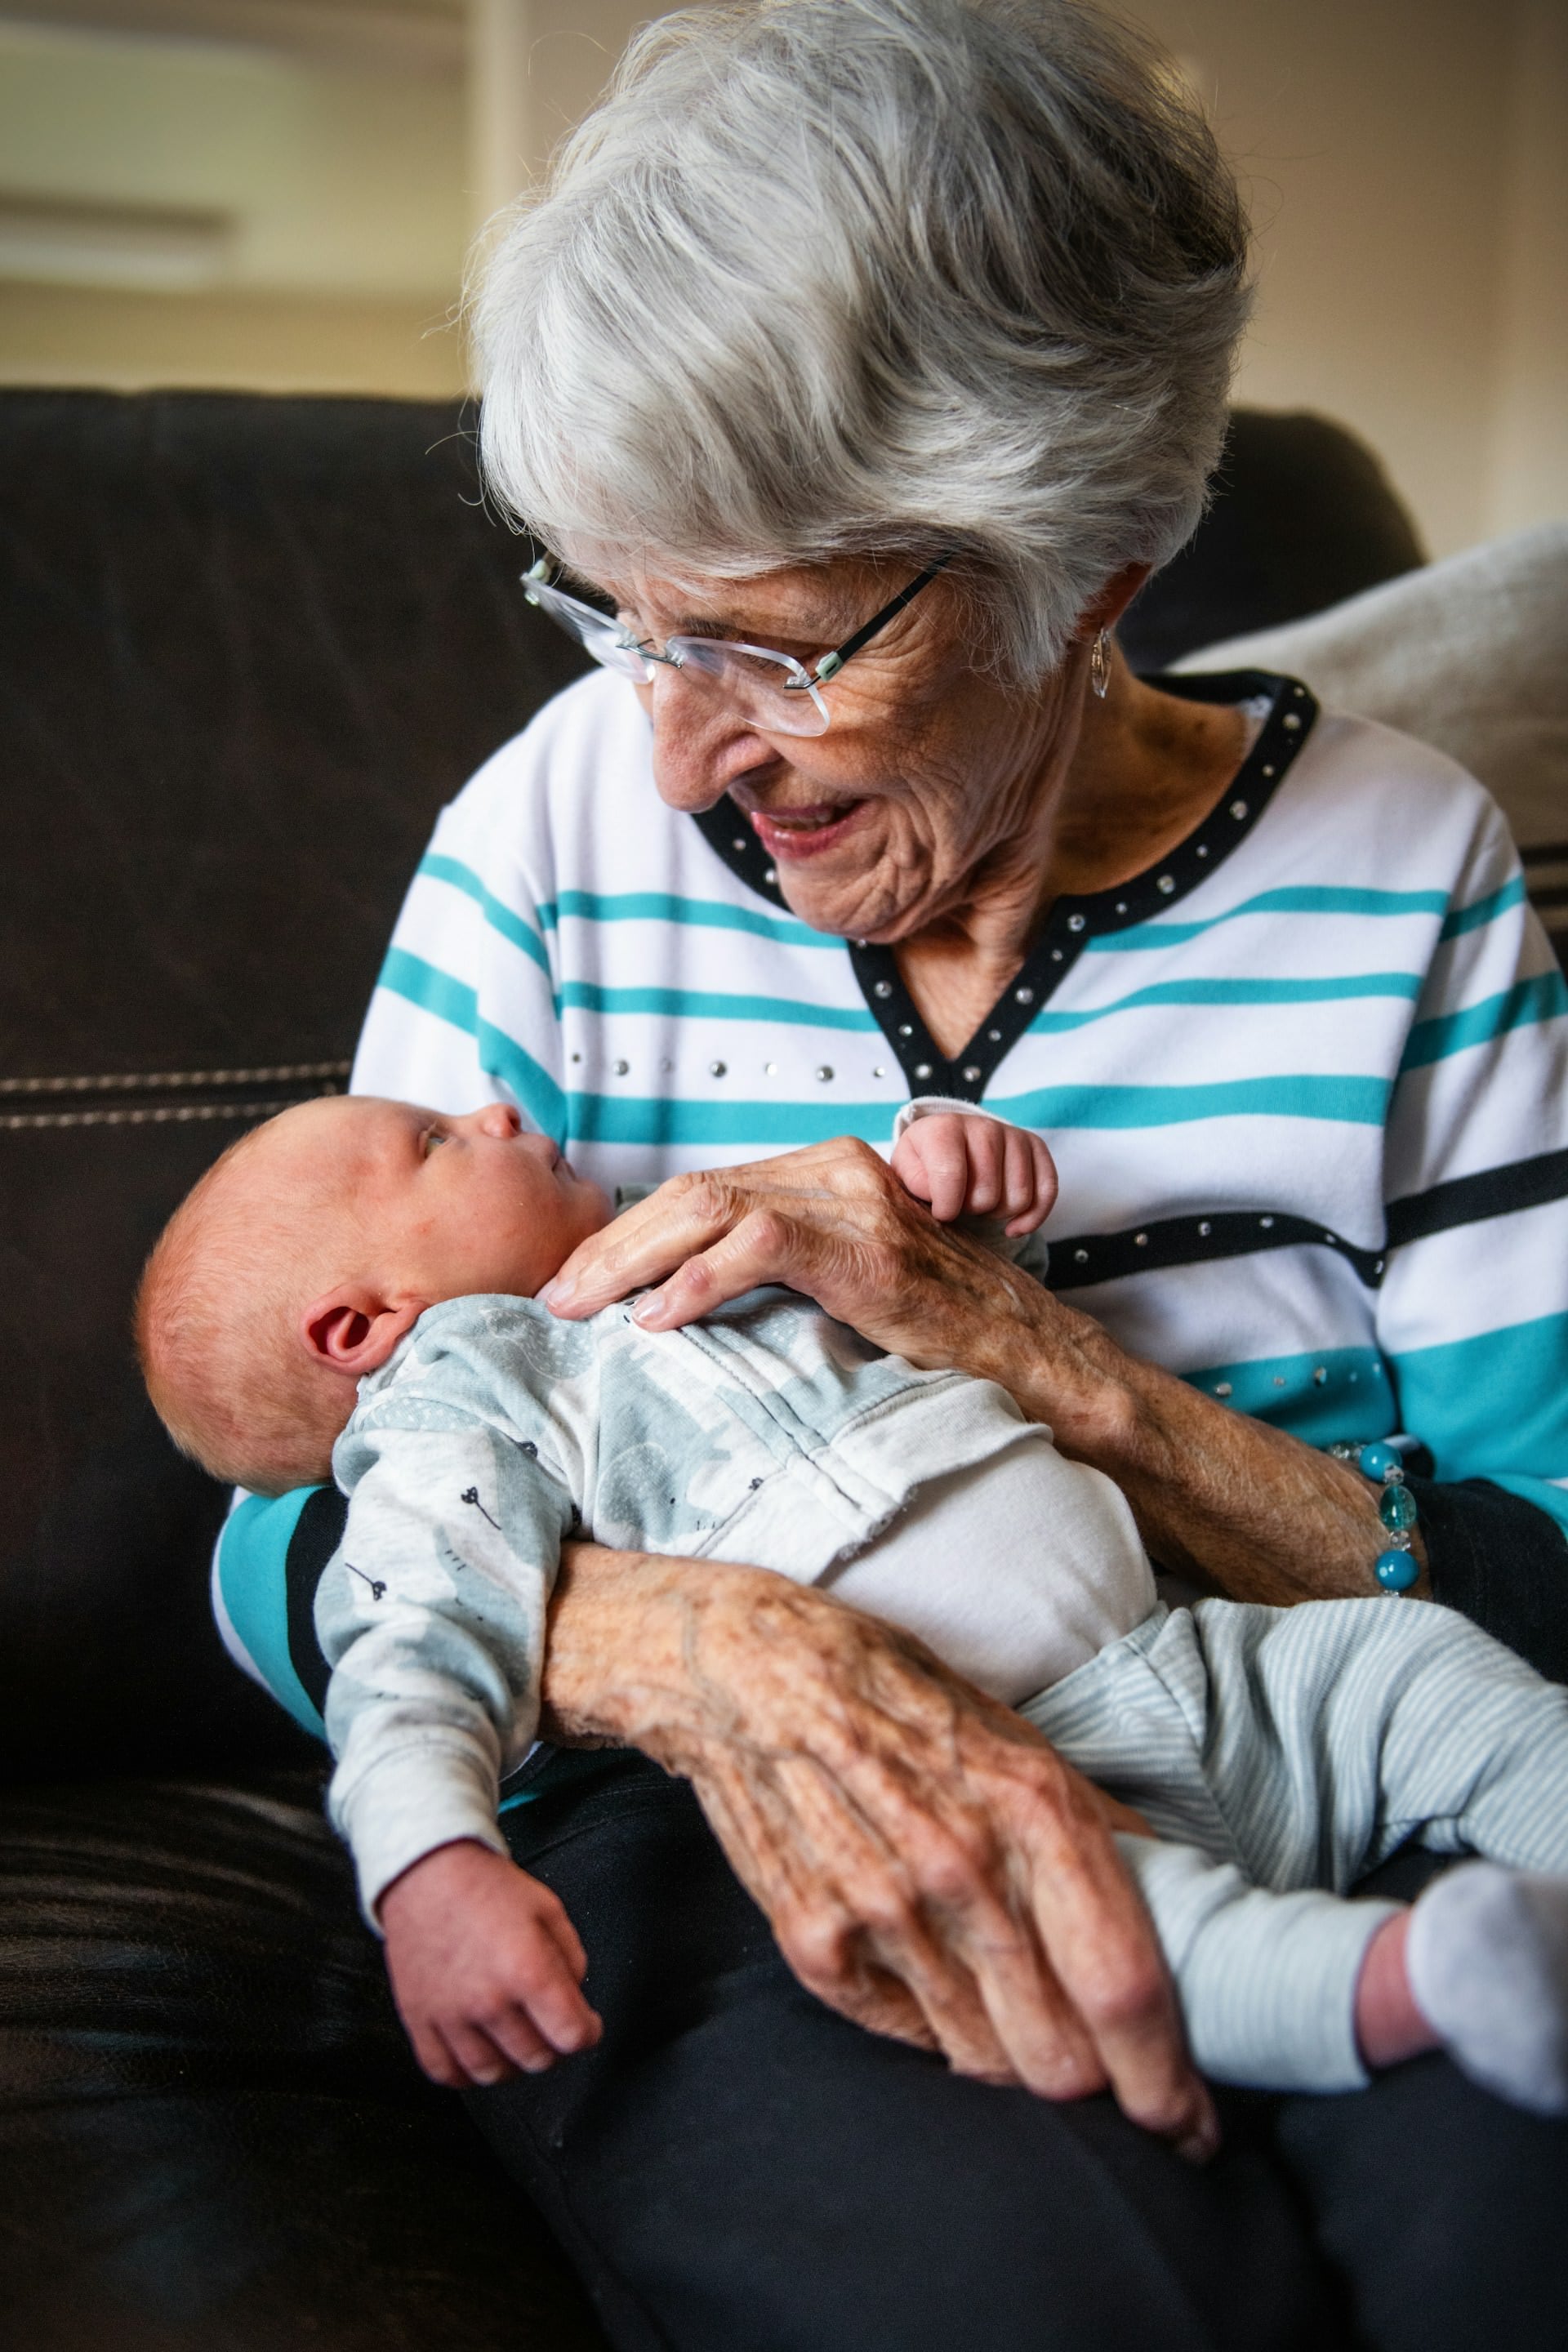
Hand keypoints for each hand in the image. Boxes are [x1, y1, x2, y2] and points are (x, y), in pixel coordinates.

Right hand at [377, 1839, 601, 2087]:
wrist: (427, 1874)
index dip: (587, 2032)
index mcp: (527, 1970)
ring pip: (494, 2074)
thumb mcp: (548, 1909)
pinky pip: (446, 2073)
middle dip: (553, 2045)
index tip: (585, 2025)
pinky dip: (467, 2072)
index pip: (572, 2036)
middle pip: (537, 2059)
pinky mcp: (419, 2021)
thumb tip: (573, 2000)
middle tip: (548, 2024)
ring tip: (515, 2035)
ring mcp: (450, 2016)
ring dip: (513, 2061)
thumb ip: (572, 1959)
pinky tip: (479, 2049)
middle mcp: (488, 2001)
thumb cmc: (487, 1888)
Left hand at [538, 1136, 1111, 1426]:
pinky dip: (696, 1282)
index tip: (576, 1281)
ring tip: (583, 1308)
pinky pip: (759, 1246)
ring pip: (709, 1208)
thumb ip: (777, 1269)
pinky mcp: (865, 1246)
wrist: (1031, 1353)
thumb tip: (676, 1301)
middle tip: (554, 1298)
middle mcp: (834, 1169)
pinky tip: (657, 1320)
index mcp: (822, 1171)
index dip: (627, 1235)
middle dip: (611, 1247)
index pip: (699, 1191)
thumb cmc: (938, 1331)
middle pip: (690, 1192)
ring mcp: (851, 1202)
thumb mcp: (843, 1286)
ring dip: (631, 1261)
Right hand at [541, 1545, 1217, 2159]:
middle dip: (1100, 2090)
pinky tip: (937, 1983)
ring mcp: (879, 1908)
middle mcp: (960, 1864)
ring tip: (1023, 2034)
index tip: (1192, 2120)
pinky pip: (905, 2038)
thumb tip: (1173, 1892)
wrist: (748, 1670)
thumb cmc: (892, 1693)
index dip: (1167, 2076)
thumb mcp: (1009, 1732)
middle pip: (1060, 2056)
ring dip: (1017, 2063)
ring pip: (986, 2062)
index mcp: (1030, 1805)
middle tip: (1112, 2088)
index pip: (1122, 1981)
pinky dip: (933, 2028)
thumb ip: (1086, 1820)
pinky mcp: (812, 1940)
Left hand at [891, 1111, 1057, 1235]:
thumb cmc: (926, 1161)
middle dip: (971, 1210)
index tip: (941, 1213)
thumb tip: (940, 1198)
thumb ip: (914, 1182)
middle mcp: (984, 1126)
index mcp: (945, 1128)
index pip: (951, 1176)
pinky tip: (1013, 1227)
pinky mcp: (1037, 1148)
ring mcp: (1014, 1135)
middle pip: (987, 1194)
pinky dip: (1031, 1218)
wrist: (952, 1139)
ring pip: (1018, 1199)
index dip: (946, 1207)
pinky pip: (1047, 1192)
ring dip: (998, 1214)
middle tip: (961, 1203)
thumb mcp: (906, 1169)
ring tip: (981, 1203)